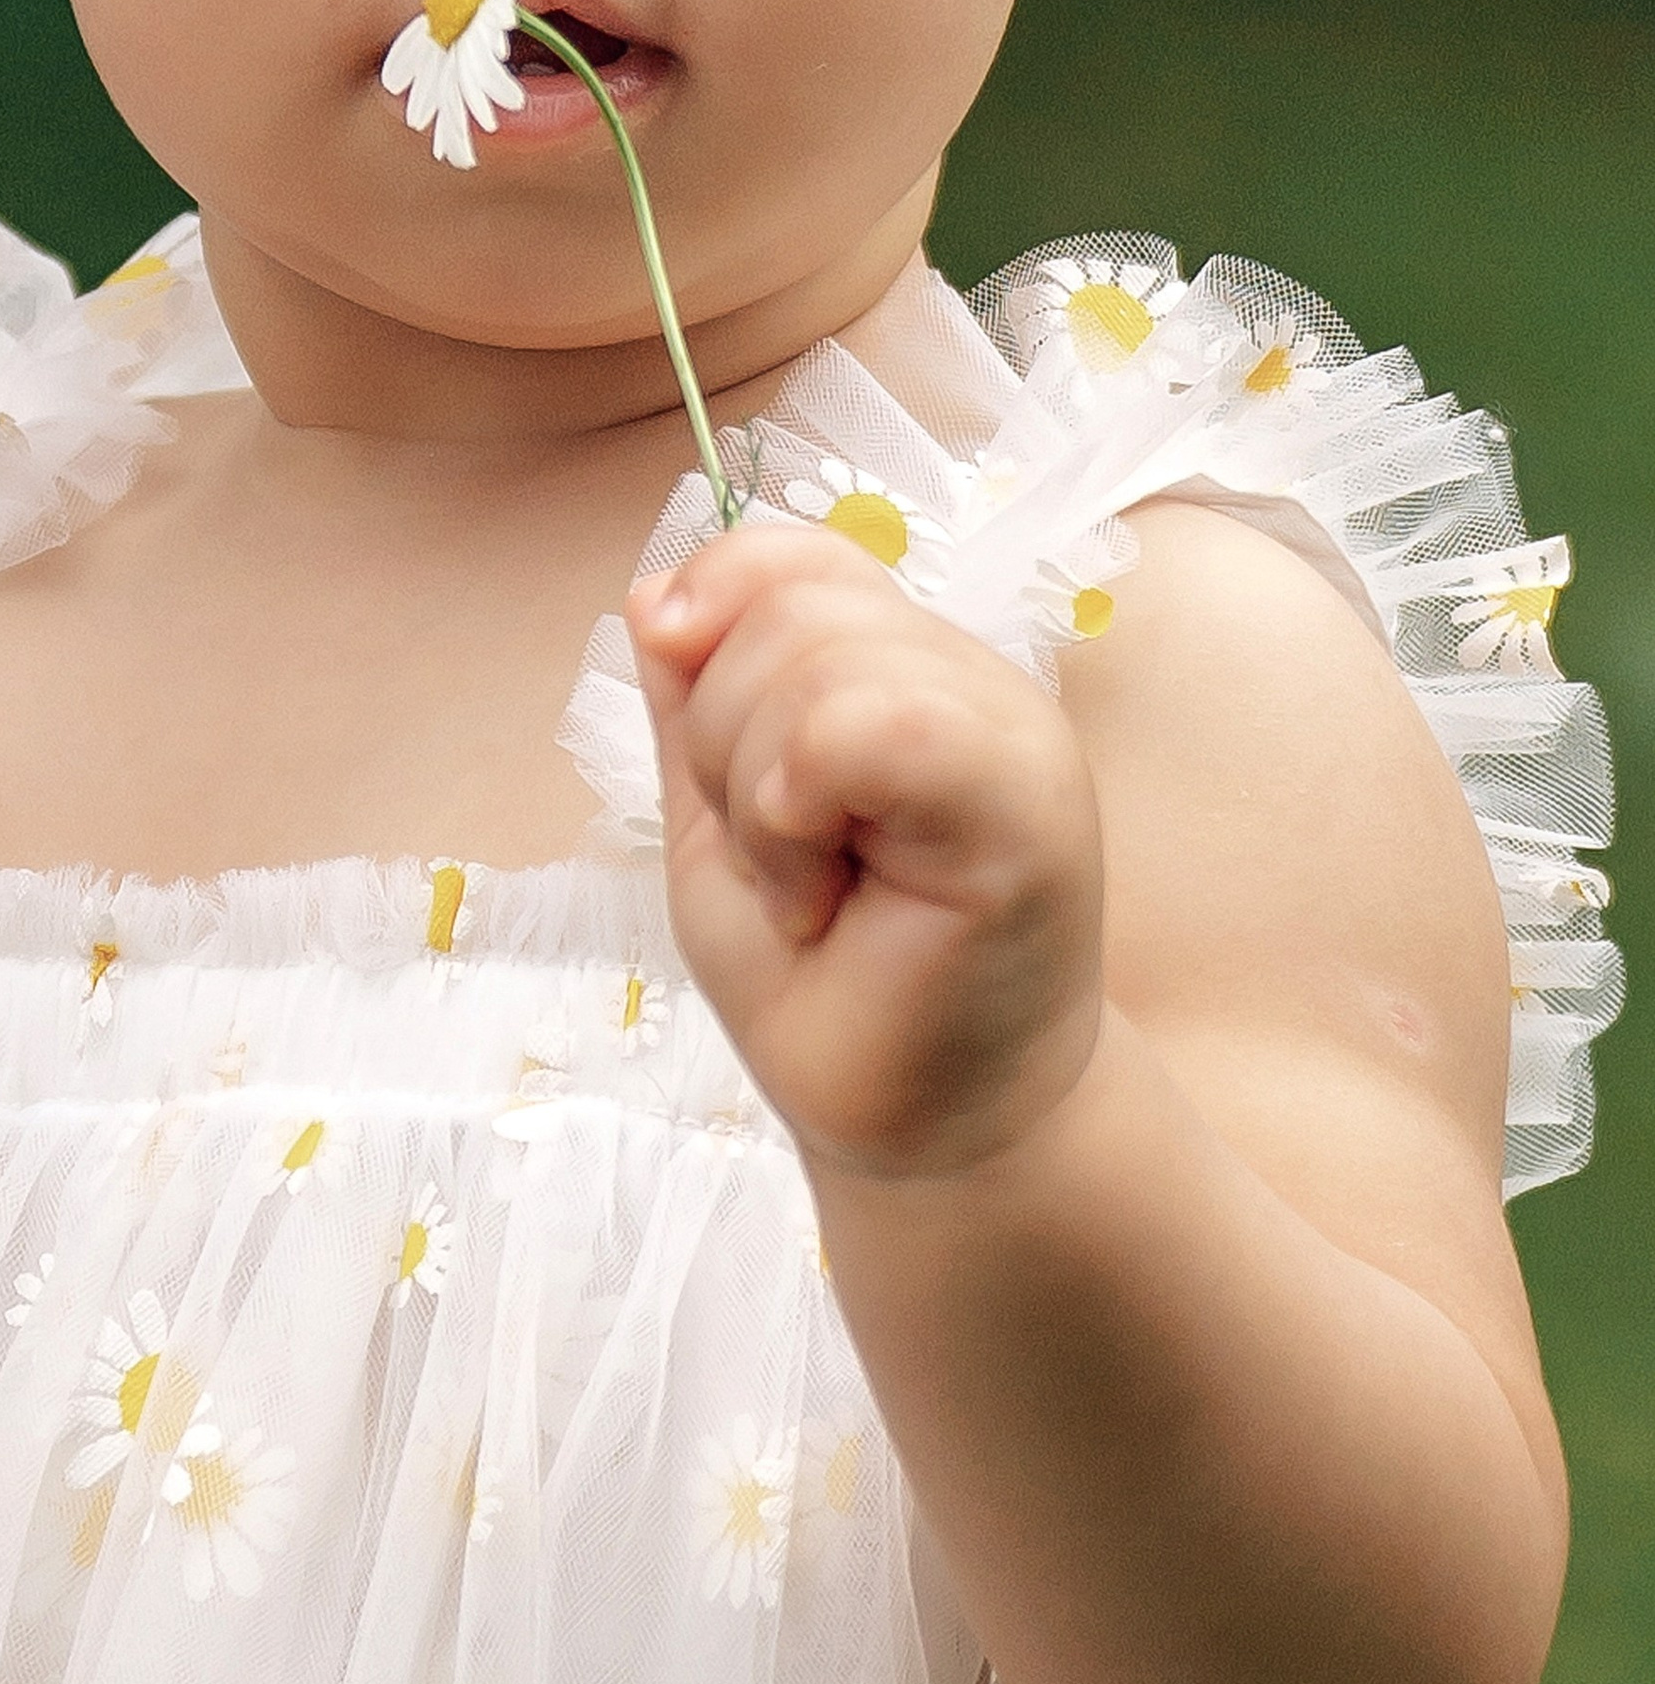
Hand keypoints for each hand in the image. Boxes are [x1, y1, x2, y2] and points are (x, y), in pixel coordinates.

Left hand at [627, 521, 1103, 1181]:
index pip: (788, 556)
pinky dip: (802, 811)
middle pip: (785, 605)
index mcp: (902, 664)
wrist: (916, 1127)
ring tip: (812, 894)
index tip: (715, 769)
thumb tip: (653, 594)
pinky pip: (879, 724)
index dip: (713, 620)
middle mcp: (968, 675)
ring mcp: (1011, 730)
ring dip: (762, 803)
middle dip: (724, 747)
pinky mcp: (1030, 804)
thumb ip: (697, 697)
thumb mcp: (722, 815)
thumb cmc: (827, 982)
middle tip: (782, 866)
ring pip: (818, 663)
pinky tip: (827, 895)